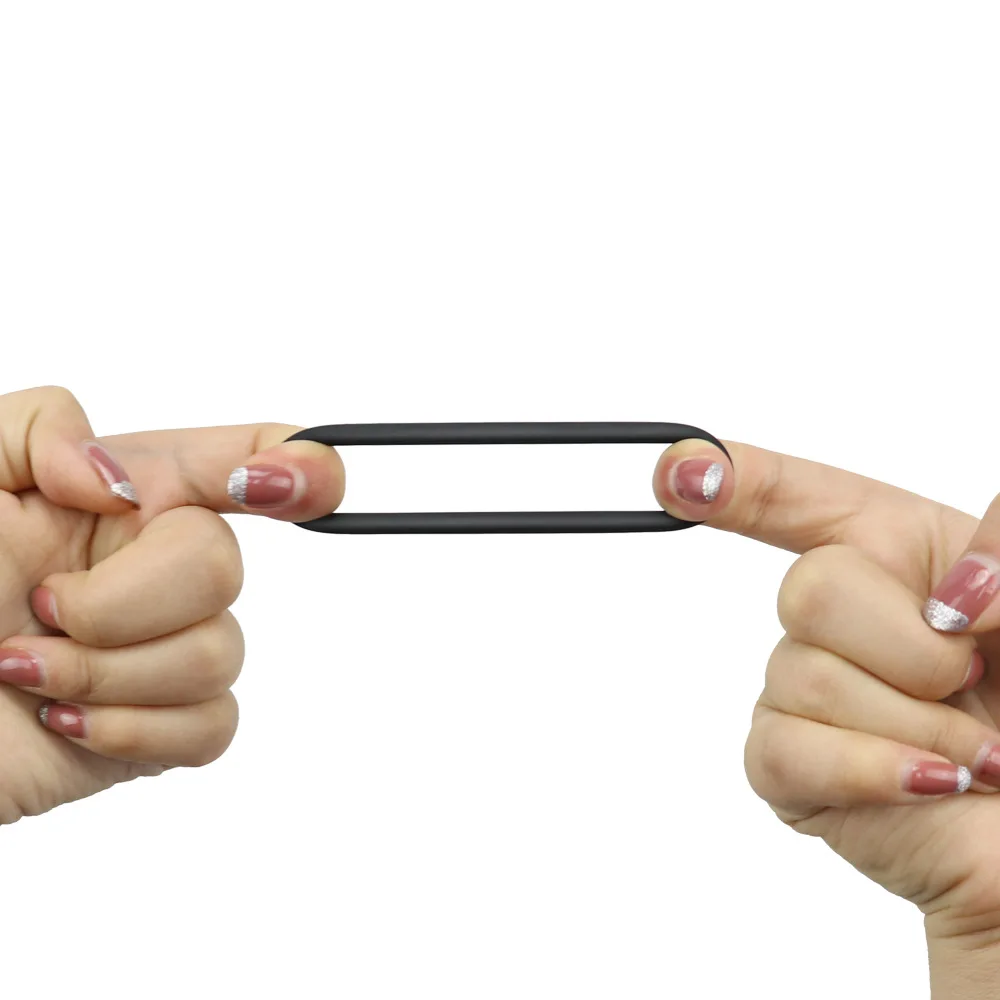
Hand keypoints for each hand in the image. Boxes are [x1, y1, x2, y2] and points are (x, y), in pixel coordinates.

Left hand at [0, 386, 343, 823]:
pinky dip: (136, 728)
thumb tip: (126, 485)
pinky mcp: (153, 729)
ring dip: (108, 671)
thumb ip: (36, 426)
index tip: (296, 480)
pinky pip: (213, 724)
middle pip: (224, 567)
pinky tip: (64, 720)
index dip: (291, 462)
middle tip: (37, 610)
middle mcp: (145, 570)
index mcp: (110, 501)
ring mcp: (155, 652)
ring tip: (23, 673)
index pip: (228, 462)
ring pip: (221, 651)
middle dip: (126, 600)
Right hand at [653, 442, 999, 992]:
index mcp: (896, 558)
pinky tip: (927, 783)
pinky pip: (785, 750)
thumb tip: (954, 597)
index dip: (735, 478)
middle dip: (908, 647)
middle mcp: (842, 619)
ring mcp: (804, 694)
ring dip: (912, 723)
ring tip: (970, 756)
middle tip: (970, 683)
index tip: (682, 469)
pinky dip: (870, 769)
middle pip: (806, 588)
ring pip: (802, 674)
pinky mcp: (788, 770)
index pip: (796, 499)